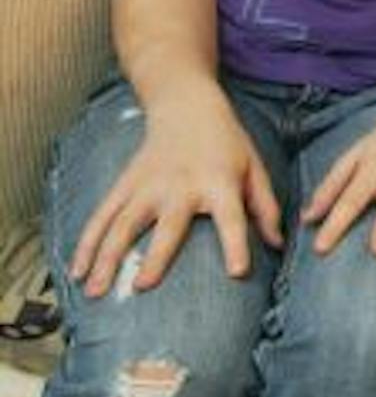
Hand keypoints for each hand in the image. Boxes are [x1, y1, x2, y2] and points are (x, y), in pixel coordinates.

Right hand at [69, 99, 281, 297]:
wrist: (186, 105)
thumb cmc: (227, 143)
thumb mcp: (254, 168)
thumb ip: (264, 207)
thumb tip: (278, 245)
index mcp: (220, 183)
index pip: (232, 217)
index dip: (236, 244)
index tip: (237, 272)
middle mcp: (181, 186)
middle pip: (168, 225)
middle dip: (155, 256)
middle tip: (143, 286)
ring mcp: (147, 185)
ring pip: (123, 224)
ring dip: (107, 257)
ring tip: (95, 290)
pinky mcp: (125, 184)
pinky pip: (102, 216)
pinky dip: (87, 243)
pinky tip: (77, 270)